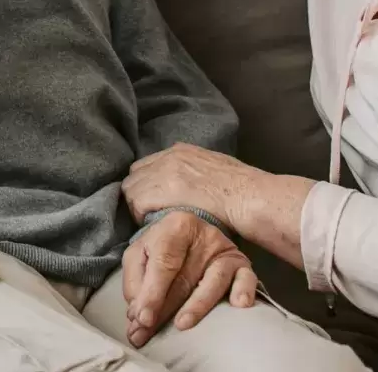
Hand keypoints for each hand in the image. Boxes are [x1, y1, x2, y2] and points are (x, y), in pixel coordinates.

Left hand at [122, 211, 256, 346]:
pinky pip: (247, 278)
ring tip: (182, 324)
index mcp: (176, 227)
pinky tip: (239, 305)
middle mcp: (204, 236)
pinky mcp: (241, 264)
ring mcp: (224, 250)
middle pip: (185, 278)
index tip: (143, 319)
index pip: (164, 264)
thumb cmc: (162, 247)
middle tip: (148, 335)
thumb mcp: (140, 255)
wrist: (190, 232)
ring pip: (214, 280)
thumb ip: (135, 284)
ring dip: (198, 305)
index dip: (152, 294)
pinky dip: (244, 291)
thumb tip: (139, 317)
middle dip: (165, 311)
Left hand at [123, 143, 259, 227]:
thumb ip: (195, 171)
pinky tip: (154, 225)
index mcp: (180, 151)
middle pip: (135, 176)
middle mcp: (167, 158)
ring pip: (131, 190)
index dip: (148, 185)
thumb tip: (188, 184)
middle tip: (150, 213)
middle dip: (139, 194)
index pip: (147, 165)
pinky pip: (136, 204)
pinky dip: (141, 216)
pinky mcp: (159, 191)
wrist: (247, 196)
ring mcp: (162, 173)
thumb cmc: (239, 189)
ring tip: (152, 221)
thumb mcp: (214, 167)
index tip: (154, 200)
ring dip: (138, 206)